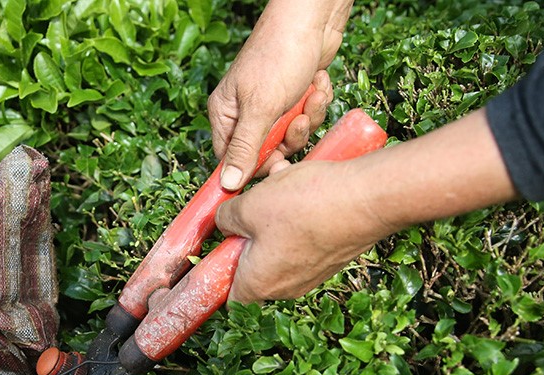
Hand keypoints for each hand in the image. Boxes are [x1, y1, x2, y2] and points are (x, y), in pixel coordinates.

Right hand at [208, 0, 353, 190]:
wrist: (313, 20)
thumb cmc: (280, 55)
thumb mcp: (261, 108)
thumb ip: (245, 148)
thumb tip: (227, 185)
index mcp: (225, 114)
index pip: (231, 159)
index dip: (255, 166)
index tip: (277, 165)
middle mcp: (245, 112)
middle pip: (266, 151)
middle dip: (289, 137)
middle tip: (298, 121)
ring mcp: (272, 106)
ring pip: (291, 136)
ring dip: (307, 119)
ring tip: (310, 95)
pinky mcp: (295, 99)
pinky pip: (307, 119)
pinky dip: (316, 104)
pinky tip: (317, 84)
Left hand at [215, 159, 395, 301]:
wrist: (370, 198)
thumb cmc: (307, 205)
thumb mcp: (249, 204)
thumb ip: (226, 218)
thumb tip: (225, 222)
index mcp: (260, 284)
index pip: (228, 295)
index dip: (216, 272)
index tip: (215, 246)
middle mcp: (286, 287)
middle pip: (252, 265)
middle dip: (246, 231)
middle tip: (247, 204)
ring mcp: (311, 273)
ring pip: (278, 244)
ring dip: (272, 215)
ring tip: (277, 184)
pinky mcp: (330, 255)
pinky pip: (302, 236)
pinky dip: (296, 213)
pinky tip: (300, 185)